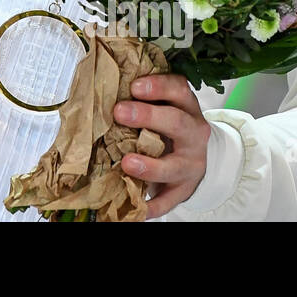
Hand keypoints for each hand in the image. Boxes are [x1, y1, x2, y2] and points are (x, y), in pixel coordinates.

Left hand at [113, 75, 208, 217]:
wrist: (195, 154)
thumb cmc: (169, 124)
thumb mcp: (164, 105)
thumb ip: (141, 99)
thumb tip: (100, 91)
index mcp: (186, 106)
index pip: (178, 90)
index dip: (158, 87)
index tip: (134, 86)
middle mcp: (193, 133)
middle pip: (176, 122)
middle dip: (148, 117)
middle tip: (119, 112)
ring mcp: (191, 163)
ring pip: (175, 165)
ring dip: (151, 166)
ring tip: (128, 164)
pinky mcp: (184, 189)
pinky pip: (169, 200)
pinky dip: (153, 206)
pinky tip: (137, 210)